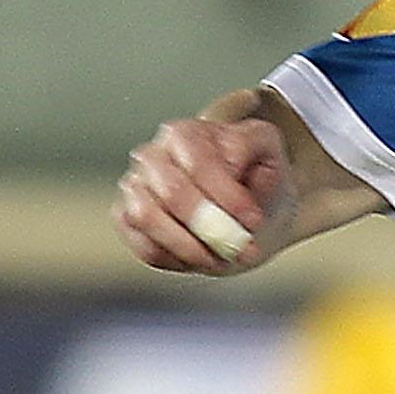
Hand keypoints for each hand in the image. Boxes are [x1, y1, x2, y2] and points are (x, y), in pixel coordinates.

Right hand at [114, 114, 287, 274]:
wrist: (242, 201)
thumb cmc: (254, 174)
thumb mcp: (268, 154)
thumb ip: (255, 151)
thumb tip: (234, 165)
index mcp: (185, 133)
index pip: (198, 163)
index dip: (227, 196)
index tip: (253, 221)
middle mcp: (151, 156)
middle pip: (170, 192)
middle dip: (209, 227)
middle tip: (240, 247)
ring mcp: (133, 187)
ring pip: (146, 219)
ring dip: (190, 247)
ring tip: (222, 257)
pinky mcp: (126, 219)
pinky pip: (143, 246)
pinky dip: (176, 259)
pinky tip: (202, 257)